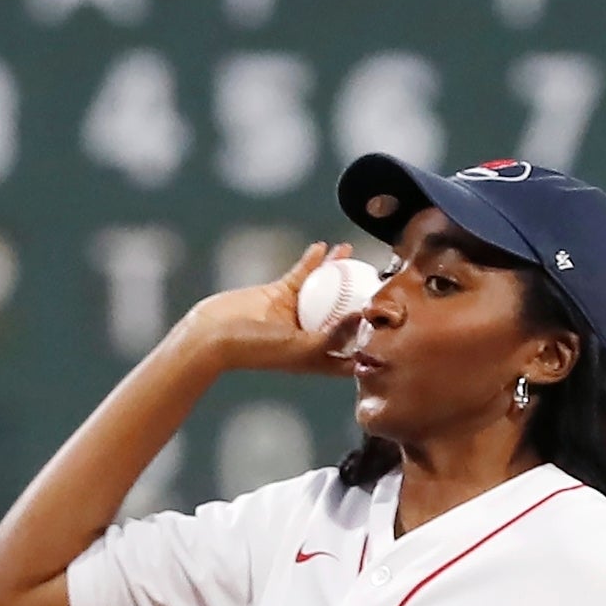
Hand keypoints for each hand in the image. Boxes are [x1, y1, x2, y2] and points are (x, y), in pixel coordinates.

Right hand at [164, 242, 363, 374]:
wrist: (215, 335)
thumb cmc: (257, 349)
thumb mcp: (302, 346)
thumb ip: (334, 334)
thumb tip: (363, 315)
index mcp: (317, 357)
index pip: (351, 351)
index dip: (371, 340)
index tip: (390, 324)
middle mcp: (309, 335)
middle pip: (342, 315)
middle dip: (360, 298)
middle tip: (379, 279)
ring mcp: (294, 314)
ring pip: (324, 290)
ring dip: (338, 273)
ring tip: (353, 255)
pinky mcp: (279, 295)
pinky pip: (301, 275)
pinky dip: (312, 262)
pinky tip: (324, 248)